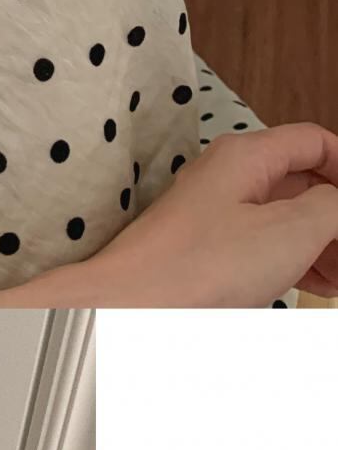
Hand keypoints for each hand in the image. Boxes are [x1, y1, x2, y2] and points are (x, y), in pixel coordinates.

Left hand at [96, 126, 337, 307]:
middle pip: (302, 181)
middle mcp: (230, 177)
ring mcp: (217, 214)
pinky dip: (296, 259)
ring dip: (323, 242)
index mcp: (247, 156)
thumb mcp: (288, 231)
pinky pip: (265, 244)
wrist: (132, 308)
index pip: (314, 141)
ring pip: (286, 217)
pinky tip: (316, 284)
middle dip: (336, 213)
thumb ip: (332, 207)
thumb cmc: (198, 267)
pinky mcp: (208, 250)